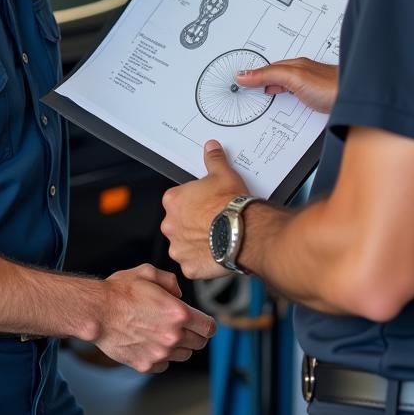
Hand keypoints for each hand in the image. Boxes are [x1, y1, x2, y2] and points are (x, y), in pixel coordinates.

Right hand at [95, 264, 215, 372]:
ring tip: (163, 333)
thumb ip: (170, 281)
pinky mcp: (146, 365)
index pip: (209, 328)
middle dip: (194, 334)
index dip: (207, 324)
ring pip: (183, 355)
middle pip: (199, 343)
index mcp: (178, 313)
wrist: (97, 312)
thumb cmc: (120, 290)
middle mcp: (173, 336)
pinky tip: (150, 342)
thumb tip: (179, 293)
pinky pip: (164, 364)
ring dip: (179, 346)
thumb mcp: (148, 272)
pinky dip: (162, 356)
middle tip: (182, 326)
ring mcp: (160, 353)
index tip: (202, 322)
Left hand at [162, 141, 248, 280]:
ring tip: (214, 238)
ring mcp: (178, 247)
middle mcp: (170, 224)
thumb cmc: (230, 205)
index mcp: (173, 201)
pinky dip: (202, 261)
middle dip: (191, 223)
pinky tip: (215, 253)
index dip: (192, 202)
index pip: (177, 200)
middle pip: (178, 223)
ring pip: (183, 245)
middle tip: (210, 221)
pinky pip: (193, 265)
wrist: (243, 231)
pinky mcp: (189, 267)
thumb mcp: (223, 174)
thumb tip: (211, 148)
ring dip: (195, 243)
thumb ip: (213, 160)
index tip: (204, 204)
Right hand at [235, 58, 338, 113]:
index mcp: (295, 65)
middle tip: (245, 80)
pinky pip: (294, 92)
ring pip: (286, 83)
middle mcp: (302, 73)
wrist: (355, 98)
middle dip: (260, 77)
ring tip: (259, 88)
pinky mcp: (318, 96)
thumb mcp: (294, 78)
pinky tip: (285, 98)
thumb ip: (269, 76)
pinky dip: (283, 94)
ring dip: (272, 85)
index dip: (252, 73)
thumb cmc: (331, 86)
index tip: (238, 78)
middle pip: (276, 73)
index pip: (267, 68)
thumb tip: (245, 74)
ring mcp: (310, 84)